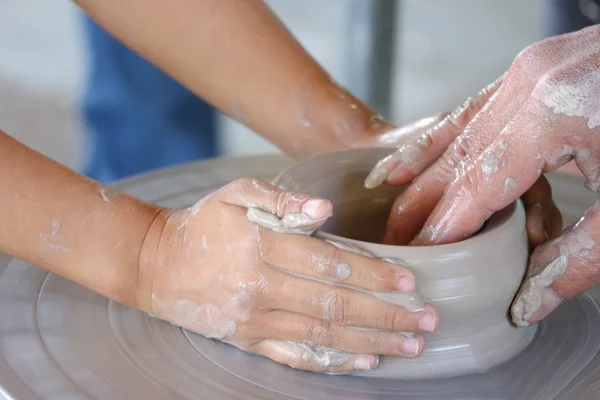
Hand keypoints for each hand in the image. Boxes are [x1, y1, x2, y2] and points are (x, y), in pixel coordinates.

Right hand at [136, 178, 438, 372]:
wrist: (156, 264)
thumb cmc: (203, 223)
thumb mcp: (236, 194)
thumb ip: (280, 199)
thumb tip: (325, 209)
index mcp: (262, 246)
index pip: (330, 262)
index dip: (374, 273)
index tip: (411, 281)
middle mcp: (262, 288)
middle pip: (336, 304)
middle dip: (386, 313)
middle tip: (427, 319)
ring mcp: (255, 319)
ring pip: (323, 333)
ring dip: (371, 341)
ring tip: (410, 344)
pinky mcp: (248, 340)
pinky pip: (296, 355)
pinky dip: (332, 361)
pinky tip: (365, 362)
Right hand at [365, 26, 599, 324]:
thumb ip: (580, 257)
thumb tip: (529, 302)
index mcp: (551, 116)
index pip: (475, 187)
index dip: (442, 228)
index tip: (418, 258)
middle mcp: (528, 86)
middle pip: (454, 159)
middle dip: (418, 206)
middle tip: (393, 243)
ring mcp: (528, 72)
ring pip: (455, 131)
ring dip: (420, 172)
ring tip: (389, 208)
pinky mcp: (532, 70)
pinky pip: (473, 109)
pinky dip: (440, 137)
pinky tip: (409, 157)